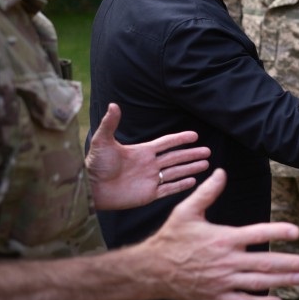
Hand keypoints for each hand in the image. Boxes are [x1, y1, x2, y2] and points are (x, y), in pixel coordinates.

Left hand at [86, 103, 210, 209]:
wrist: (90, 188)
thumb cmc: (94, 165)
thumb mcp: (102, 142)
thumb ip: (110, 124)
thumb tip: (113, 104)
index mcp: (142, 151)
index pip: (166, 143)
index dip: (180, 139)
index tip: (195, 135)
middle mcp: (149, 165)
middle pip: (176, 157)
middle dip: (192, 154)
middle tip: (208, 152)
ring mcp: (150, 180)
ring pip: (176, 172)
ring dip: (191, 168)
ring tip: (206, 164)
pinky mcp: (148, 195)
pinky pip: (168, 189)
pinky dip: (181, 185)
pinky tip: (192, 181)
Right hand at [139, 169, 298, 299]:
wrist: (151, 271)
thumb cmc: (170, 238)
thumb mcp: (186, 212)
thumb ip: (207, 193)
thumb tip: (221, 172)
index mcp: (223, 238)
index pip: (256, 233)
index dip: (277, 231)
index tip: (296, 232)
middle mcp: (227, 261)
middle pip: (264, 263)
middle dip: (289, 264)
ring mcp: (223, 281)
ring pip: (258, 282)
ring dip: (282, 281)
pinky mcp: (217, 296)